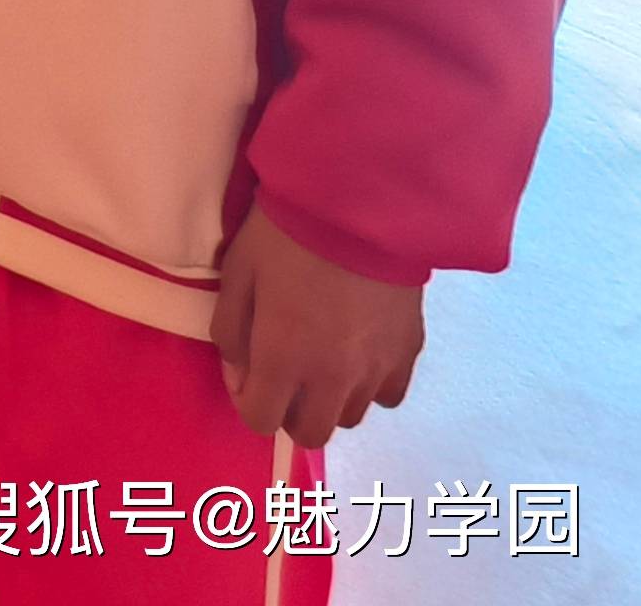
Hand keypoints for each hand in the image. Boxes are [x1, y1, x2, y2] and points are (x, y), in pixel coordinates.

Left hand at [213, 205, 424, 448]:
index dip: (247, 400)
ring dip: (329, 399)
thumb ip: (231, 332)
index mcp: (284, 359)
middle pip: (311, 433)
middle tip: (284, 370)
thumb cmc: (285, 234)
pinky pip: (388, 394)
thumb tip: (241, 371)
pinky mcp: (409, 353)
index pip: (261, 421)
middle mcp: (333, 378)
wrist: (360, 206)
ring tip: (322, 356)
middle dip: (290, 411)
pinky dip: (370, 384)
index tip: (247, 369)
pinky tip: (358, 349)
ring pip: (350, 416)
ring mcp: (377, 370)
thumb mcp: (237, 274)